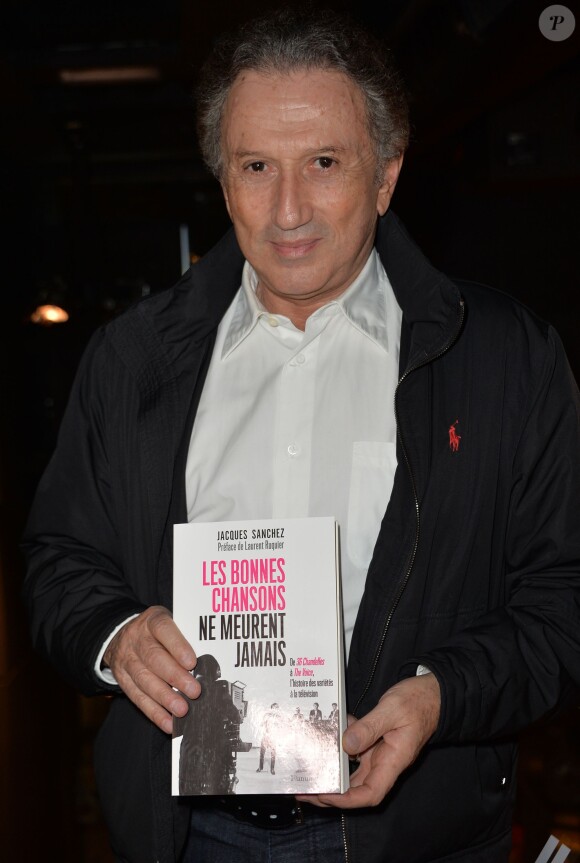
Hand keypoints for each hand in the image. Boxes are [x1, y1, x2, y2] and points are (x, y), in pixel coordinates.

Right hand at [103, 605, 199, 733]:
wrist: (119, 635)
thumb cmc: (155, 631)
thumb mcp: (168, 621)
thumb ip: (184, 636)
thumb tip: (207, 659)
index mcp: (152, 620)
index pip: (163, 629)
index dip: (177, 646)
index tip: (191, 662)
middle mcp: (136, 639)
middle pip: (154, 658)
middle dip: (175, 677)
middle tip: (194, 691)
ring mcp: (127, 660)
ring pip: (145, 680)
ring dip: (165, 698)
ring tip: (182, 710)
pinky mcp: (122, 680)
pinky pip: (137, 698)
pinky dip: (154, 712)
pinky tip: (168, 722)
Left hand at [298, 673, 439, 808]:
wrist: (431, 693)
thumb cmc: (418, 702)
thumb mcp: (392, 709)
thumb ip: (369, 727)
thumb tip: (346, 745)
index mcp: (393, 761)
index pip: (370, 793)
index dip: (346, 800)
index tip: (324, 795)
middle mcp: (385, 762)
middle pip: (357, 789)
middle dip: (331, 793)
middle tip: (304, 789)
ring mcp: (379, 753)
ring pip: (352, 771)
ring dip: (331, 774)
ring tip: (308, 771)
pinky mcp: (375, 742)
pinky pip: (354, 751)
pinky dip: (339, 748)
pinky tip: (326, 737)